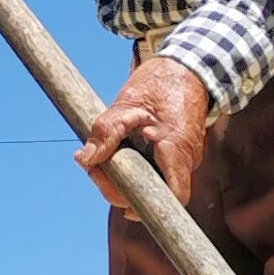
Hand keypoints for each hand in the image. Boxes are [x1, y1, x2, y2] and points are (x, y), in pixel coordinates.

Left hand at [77, 56, 209, 206]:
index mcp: (178, 149)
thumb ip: (105, 132)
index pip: (174, 197)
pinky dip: (137, 166)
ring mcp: (185, 157)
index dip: (149, 207)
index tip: (123, 205)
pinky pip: (158, 169)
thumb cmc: (160, 83)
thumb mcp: (127, 104)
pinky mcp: (179, 153)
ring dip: (128, 176)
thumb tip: (86, 159)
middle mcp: (187, 159)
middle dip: (123, 188)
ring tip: (104, 156)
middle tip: (95, 168)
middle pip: (158, 192)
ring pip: (156, 181)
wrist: (188, 67)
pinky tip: (119, 151)